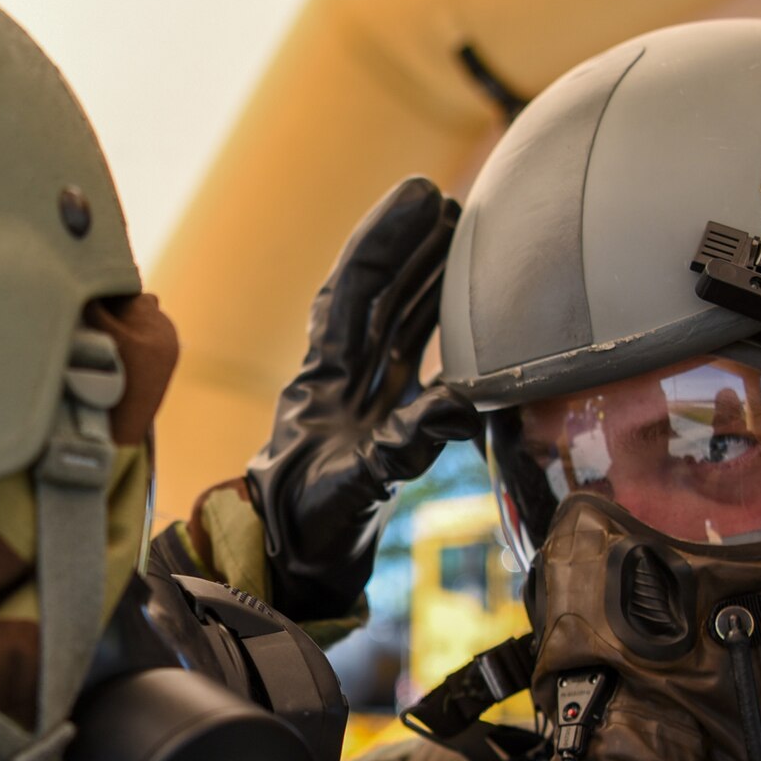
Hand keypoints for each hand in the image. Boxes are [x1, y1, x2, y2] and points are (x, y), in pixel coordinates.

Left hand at [246, 178, 480, 621]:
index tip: (421, 195)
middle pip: (378, 295)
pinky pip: (412, 367)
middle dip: (411, 248)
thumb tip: (459, 401)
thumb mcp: (353, 484)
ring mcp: (360, 399)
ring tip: (464, 241)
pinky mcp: (382, 426)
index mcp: (322, 379)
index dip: (384, 240)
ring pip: (395, 324)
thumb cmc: (310, 526)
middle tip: (453, 205)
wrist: (293, 565)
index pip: (355, 290)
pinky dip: (437, 339)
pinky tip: (466, 322)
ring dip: (426, 283)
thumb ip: (402, 443)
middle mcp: (340, 378)